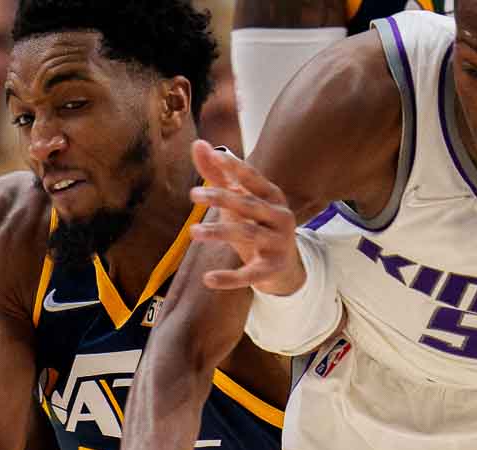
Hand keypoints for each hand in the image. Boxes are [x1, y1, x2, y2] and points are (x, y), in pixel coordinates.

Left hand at [187, 139, 305, 294]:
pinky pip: (249, 275)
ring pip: (248, 234)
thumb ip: (219, 175)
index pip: (253, 178)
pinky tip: (207, 279)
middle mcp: (281, 217)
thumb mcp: (239, 201)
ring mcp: (279, 244)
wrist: (283, 268)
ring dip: (219, 232)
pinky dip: (229, 278)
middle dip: (221, 198)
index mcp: (273, 196)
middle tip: (193, 194)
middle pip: (249, 204)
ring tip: (192, 232)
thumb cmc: (257, 225)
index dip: (236, 167)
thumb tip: (198, 143)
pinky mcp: (272, 269)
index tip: (215, 157)